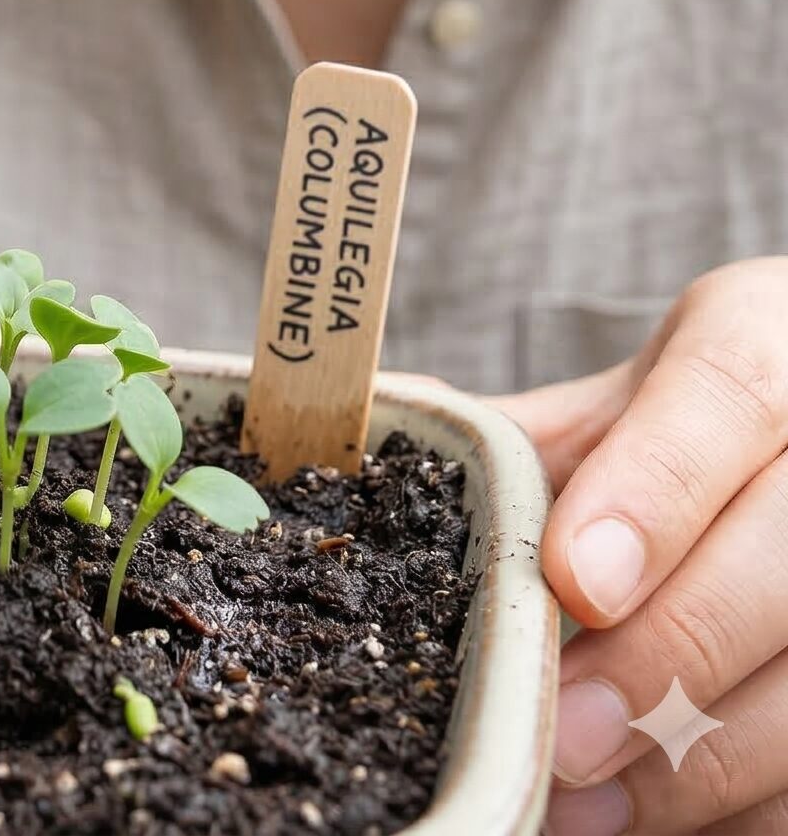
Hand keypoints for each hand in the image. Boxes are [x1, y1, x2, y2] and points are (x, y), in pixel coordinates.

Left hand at [482, 260, 787, 835]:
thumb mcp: (634, 404)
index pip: (727, 397)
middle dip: (670, 662)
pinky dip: (754, 800)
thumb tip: (382, 433)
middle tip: (567, 740)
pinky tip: (664, 817)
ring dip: (710, 760)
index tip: (571, 584)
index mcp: (771, 342)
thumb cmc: (710, 430)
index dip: (652, 496)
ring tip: (593, 806)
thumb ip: (533, 437)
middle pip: (785, 560)